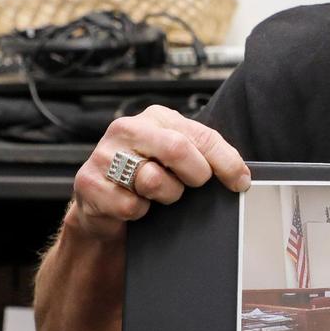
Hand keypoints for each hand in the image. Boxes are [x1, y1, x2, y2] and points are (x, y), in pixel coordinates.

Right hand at [70, 104, 249, 240]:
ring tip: (157, 194)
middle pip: (178, 149)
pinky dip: (140, 212)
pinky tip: (134, 204)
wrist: (103, 208)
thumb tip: (241, 175)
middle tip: (193, 186)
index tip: (241, 181)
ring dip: (166, 196)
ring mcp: (104, 154)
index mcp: (157, 117)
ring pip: (154, 180)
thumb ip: (207, 157)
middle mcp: (128, 129)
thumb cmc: (148, 179)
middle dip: (194, 175)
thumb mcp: (179, 160)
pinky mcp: (88, 183)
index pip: (201, 135)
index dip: (226, 161)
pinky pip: (131, 205)